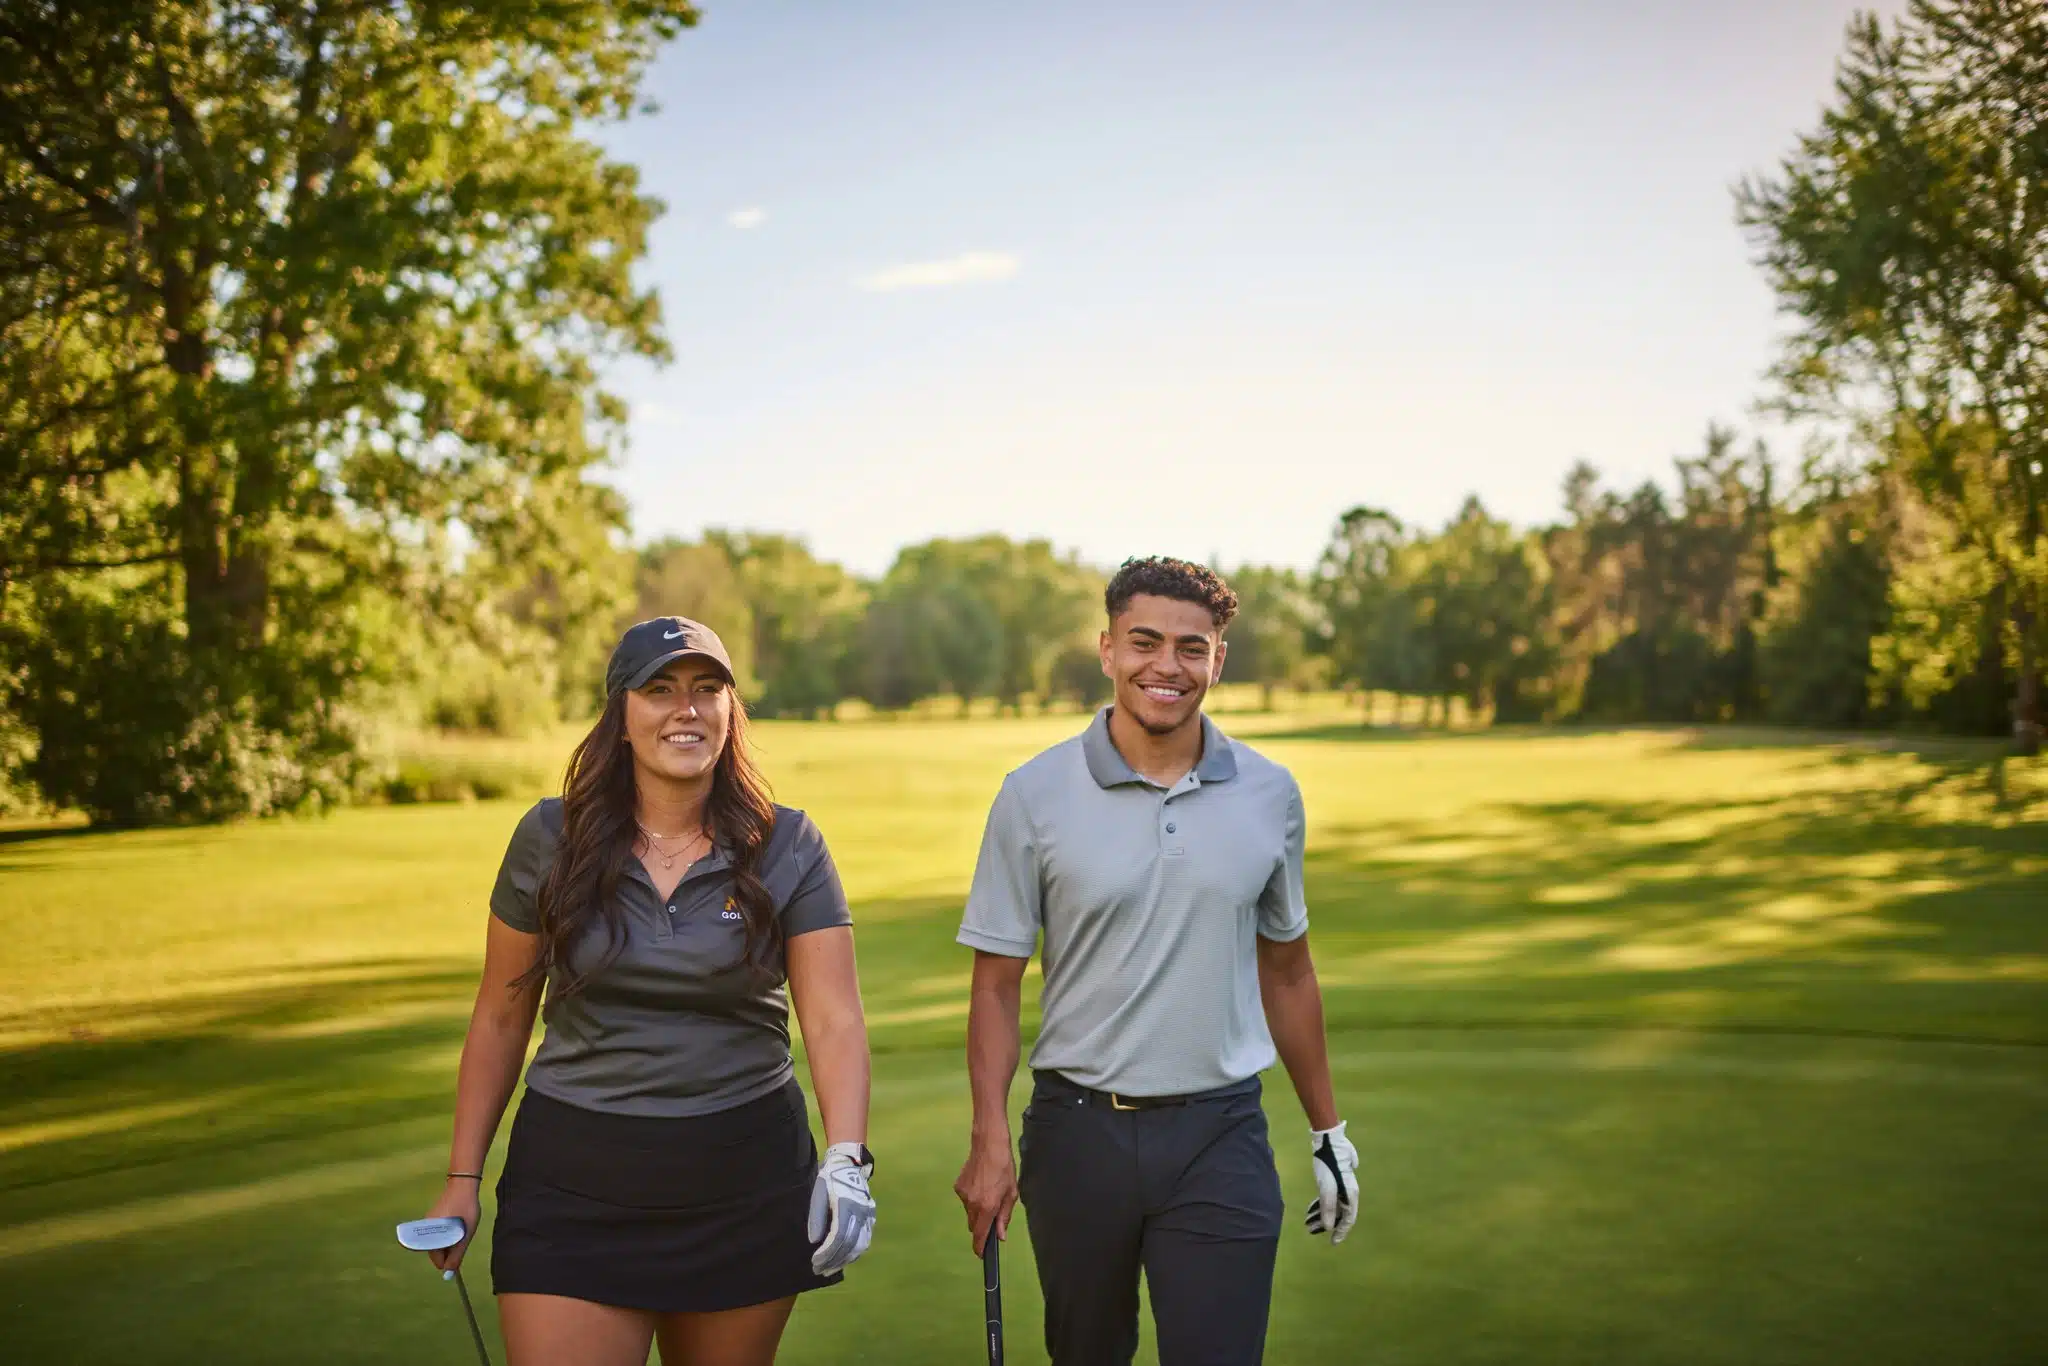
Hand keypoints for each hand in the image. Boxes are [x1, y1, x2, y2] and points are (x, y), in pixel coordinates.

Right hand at [422, 1179, 482, 1272]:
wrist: (463, 1184)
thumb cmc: (466, 1209)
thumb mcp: (465, 1234)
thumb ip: (456, 1255)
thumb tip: (448, 1274)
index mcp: (431, 1234)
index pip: (435, 1257)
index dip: (447, 1261)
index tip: (458, 1258)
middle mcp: (425, 1229)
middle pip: (434, 1250)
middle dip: (447, 1252)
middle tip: (462, 1244)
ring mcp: (427, 1221)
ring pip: (436, 1240)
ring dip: (448, 1243)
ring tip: (461, 1234)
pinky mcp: (432, 1216)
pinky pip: (437, 1232)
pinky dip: (446, 1234)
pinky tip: (457, 1228)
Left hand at [807, 1142, 875, 1275]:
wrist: (849, 1163)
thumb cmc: (829, 1178)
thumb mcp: (818, 1193)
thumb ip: (816, 1217)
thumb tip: (814, 1242)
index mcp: (846, 1205)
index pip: (838, 1237)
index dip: (826, 1253)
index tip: (814, 1262)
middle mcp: (860, 1212)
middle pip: (849, 1245)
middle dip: (834, 1261)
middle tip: (820, 1271)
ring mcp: (868, 1215)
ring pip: (860, 1245)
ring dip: (845, 1260)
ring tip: (831, 1269)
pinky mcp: (871, 1217)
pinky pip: (865, 1240)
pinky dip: (855, 1252)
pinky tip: (844, 1258)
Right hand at [953, 1137, 1017, 1256]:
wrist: (988, 1145)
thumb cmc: (1004, 1168)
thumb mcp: (1011, 1194)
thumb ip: (1004, 1217)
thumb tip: (1000, 1235)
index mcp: (987, 1206)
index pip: (980, 1234)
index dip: (980, 1247)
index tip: (981, 1255)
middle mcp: (972, 1203)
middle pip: (973, 1226)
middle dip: (982, 1226)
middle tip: (992, 1214)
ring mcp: (963, 1195)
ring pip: (969, 1213)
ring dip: (977, 1210)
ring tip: (988, 1193)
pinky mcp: (958, 1187)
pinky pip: (965, 1200)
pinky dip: (972, 1199)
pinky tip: (980, 1185)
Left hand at [1304, 1121, 1358, 1244]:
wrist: (1327, 1138)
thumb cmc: (1328, 1163)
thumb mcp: (1326, 1187)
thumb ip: (1327, 1207)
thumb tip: (1328, 1227)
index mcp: (1350, 1194)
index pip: (1348, 1219)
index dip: (1341, 1232)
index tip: (1333, 1243)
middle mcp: (1348, 1191)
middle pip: (1339, 1213)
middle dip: (1325, 1224)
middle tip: (1311, 1231)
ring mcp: (1342, 1184)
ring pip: (1332, 1205)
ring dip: (1320, 1215)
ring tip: (1307, 1222)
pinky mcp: (1334, 1178)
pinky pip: (1328, 1197)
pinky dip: (1319, 1204)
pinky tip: (1310, 1209)